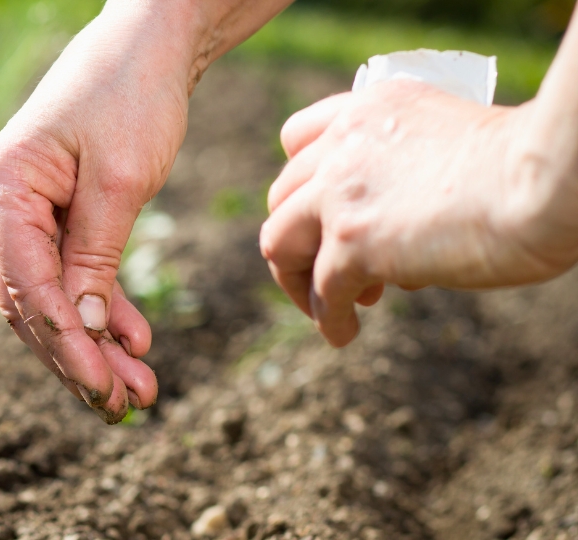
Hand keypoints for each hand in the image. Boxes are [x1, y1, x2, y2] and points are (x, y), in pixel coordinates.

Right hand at [0, 7, 194, 421]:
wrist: (145, 48)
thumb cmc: (130, 97)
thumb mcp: (119, 182)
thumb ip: (94, 258)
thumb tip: (81, 332)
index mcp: (0, 190)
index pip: (26, 286)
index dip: (66, 345)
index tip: (105, 388)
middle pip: (32, 303)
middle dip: (79, 359)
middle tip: (126, 405)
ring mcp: (19, 213)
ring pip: (51, 299)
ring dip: (92, 345)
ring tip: (138, 389)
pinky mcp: (49, 217)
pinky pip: (69, 276)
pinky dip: (100, 310)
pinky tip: (134, 340)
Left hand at [260, 80, 577, 346]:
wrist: (547, 181)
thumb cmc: (524, 168)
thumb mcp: (446, 142)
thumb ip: (402, 170)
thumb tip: (386, 243)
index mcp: (369, 109)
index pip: (296, 139)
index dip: (299, 185)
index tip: (318, 216)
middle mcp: (343, 144)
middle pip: (282, 199)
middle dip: (299, 240)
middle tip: (331, 272)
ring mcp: (341, 193)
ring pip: (279, 242)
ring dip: (297, 282)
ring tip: (329, 310)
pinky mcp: (353, 243)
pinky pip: (322, 291)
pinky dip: (328, 319)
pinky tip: (344, 335)